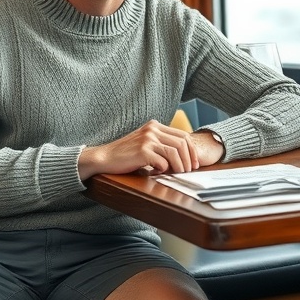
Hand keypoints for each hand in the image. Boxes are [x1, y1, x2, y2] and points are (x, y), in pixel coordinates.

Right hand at [78, 120, 223, 180]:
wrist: (105, 157)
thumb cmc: (125, 154)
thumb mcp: (145, 143)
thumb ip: (160, 144)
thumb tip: (183, 156)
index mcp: (155, 126)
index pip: (183, 135)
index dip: (192, 151)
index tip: (194, 163)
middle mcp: (152, 129)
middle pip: (182, 143)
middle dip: (189, 159)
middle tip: (189, 171)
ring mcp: (147, 139)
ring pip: (175, 152)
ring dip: (180, 166)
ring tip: (177, 174)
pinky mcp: (142, 151)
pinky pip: (163, 162)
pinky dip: (164, 170)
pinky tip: (158, 173)